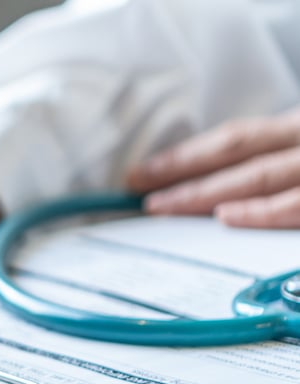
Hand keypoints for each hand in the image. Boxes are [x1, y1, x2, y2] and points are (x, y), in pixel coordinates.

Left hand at [129, 108, 299, 227]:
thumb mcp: (297, 146)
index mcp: (295, 128)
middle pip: (236, 153)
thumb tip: (206, 184)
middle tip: (138, 189)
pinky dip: (261, 211)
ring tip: (165, 206)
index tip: (143, 172)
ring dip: (207, 192)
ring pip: (259, 176)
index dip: (186, 154)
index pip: (233, 138)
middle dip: (182, 172)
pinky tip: (225, 217)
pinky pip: (296, 205)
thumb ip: (269, 157)